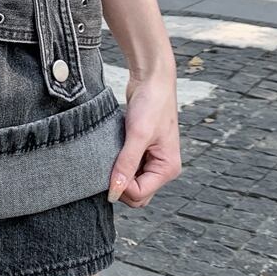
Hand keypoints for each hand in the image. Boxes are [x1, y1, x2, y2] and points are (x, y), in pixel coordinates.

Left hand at [108, 72, 180, 206]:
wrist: (152, 80)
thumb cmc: (152, 104)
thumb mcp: (138, 135)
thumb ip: (126, 164)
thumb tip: (114, 192)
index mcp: (167, 168)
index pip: (140, 195)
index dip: (122, 188)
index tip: (109, 171)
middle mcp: (162, 168)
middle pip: (136, 195)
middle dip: (120, 186)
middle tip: (109, 164)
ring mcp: (151, 161)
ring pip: (130, 184)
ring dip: (117, 176)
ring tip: (111, 155)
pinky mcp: (141, 153)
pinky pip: (127, 171)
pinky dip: (117, 167)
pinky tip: (112, 152)